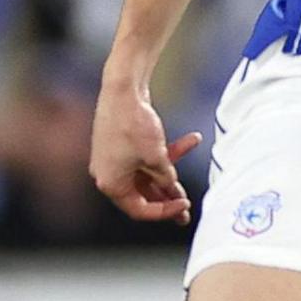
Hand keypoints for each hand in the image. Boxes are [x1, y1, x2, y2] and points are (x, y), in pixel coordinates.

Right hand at [90, 80, 201, 225]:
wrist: (122, 89)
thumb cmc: (132, 124)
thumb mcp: (156, 158)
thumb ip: (166, 178)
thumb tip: (171, 186)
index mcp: (111, 184)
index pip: (139, 209)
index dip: (164, 211)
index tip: (183, 206)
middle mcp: (109, 174)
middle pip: (143, 194)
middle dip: (167, 198)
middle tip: (185, 208)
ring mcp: (114, 158)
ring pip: (146, 175)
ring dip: (168, 176)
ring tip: (187, 184)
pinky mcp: (121, 143)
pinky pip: (146, 156)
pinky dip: (166, 152)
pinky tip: (191, 140)